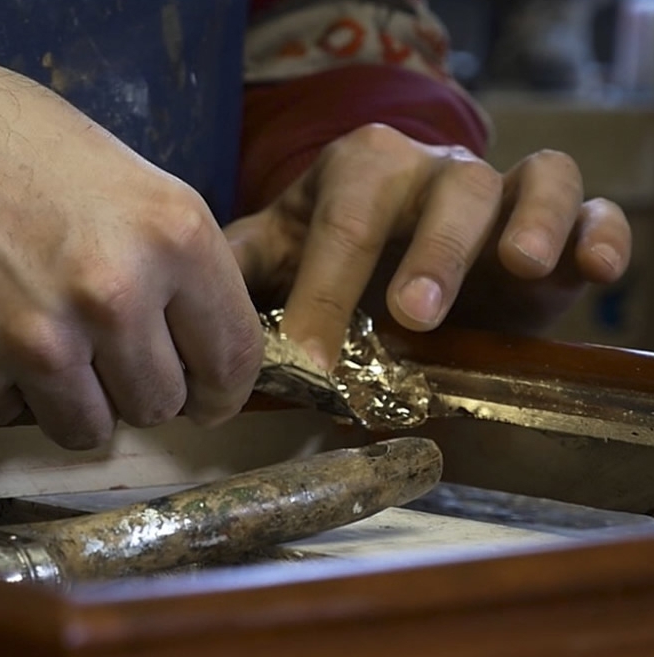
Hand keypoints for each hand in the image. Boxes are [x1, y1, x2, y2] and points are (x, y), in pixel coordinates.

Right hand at [0, 43, 262, 448]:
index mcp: (172, 238)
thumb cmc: (18, 150)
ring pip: (90, 431)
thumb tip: (204, 352)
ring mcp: (36, 344)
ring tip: (42, 337)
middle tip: (101, 344)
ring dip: (74, 399)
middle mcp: (111, 297)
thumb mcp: (133, 185)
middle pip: (160, 405)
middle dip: (137, 384)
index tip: (206, 400)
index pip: (232, 360)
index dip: (222, 391)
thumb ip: (181, 273)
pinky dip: (3, 389)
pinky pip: (10, 419)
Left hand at [225, 124, 630, 368]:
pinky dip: (596, 232)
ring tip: (518, 269)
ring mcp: (499, 192)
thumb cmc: (337, 259)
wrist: (404, 257)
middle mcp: (433, 173)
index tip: (311, 355)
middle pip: (442, 191)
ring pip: (526, 184)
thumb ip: (239, 264)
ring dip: (525, 225)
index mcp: (360, 174)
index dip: (328, 285)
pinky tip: (595, 270)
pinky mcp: (556, 223)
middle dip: (431, 250)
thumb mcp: (280, 255)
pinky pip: (588, 209)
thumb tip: (188, 291)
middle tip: (413, 314)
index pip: (346, 218)